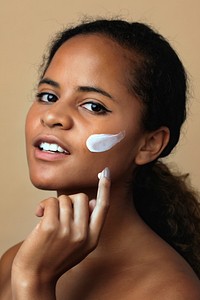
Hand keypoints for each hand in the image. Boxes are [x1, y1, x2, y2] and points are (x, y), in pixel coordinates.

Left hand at [11, 168, 109, 298]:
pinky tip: (39, 214)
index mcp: (93, 238)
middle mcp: (83, 234)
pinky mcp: (51, 227)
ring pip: (65, 199)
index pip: (103, 208)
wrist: (35, 276)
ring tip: (47, 217)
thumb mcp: (79, 245)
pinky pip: (51, 202)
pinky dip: (44, 205)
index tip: (106, 174)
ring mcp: (68, 231)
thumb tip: (93, 200)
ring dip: (54, 204)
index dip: (105, 189)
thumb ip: (88, 224)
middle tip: (59, 212)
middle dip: (69, 200)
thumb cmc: (55, 257)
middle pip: (82, 198)